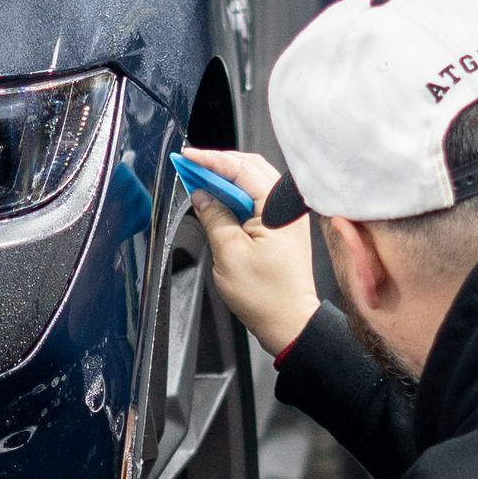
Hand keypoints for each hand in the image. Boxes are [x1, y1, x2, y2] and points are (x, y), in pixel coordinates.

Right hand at [180, 147, 318, 359]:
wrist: (289, 321)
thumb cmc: (266, 296)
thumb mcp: (229, 253)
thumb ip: (214, 217)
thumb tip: (201, 196)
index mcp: (279, 208)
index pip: (241, 169)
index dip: (211, 161)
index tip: (188, 158)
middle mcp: (288, 206)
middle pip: (251, 167)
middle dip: (218, 163)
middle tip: (190, 165)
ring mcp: (288, 215)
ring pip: (254, 180)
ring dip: (227, 177)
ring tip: (200, 178)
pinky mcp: (283, 225)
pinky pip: (259, 197)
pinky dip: (237, 192)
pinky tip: (219, 197)